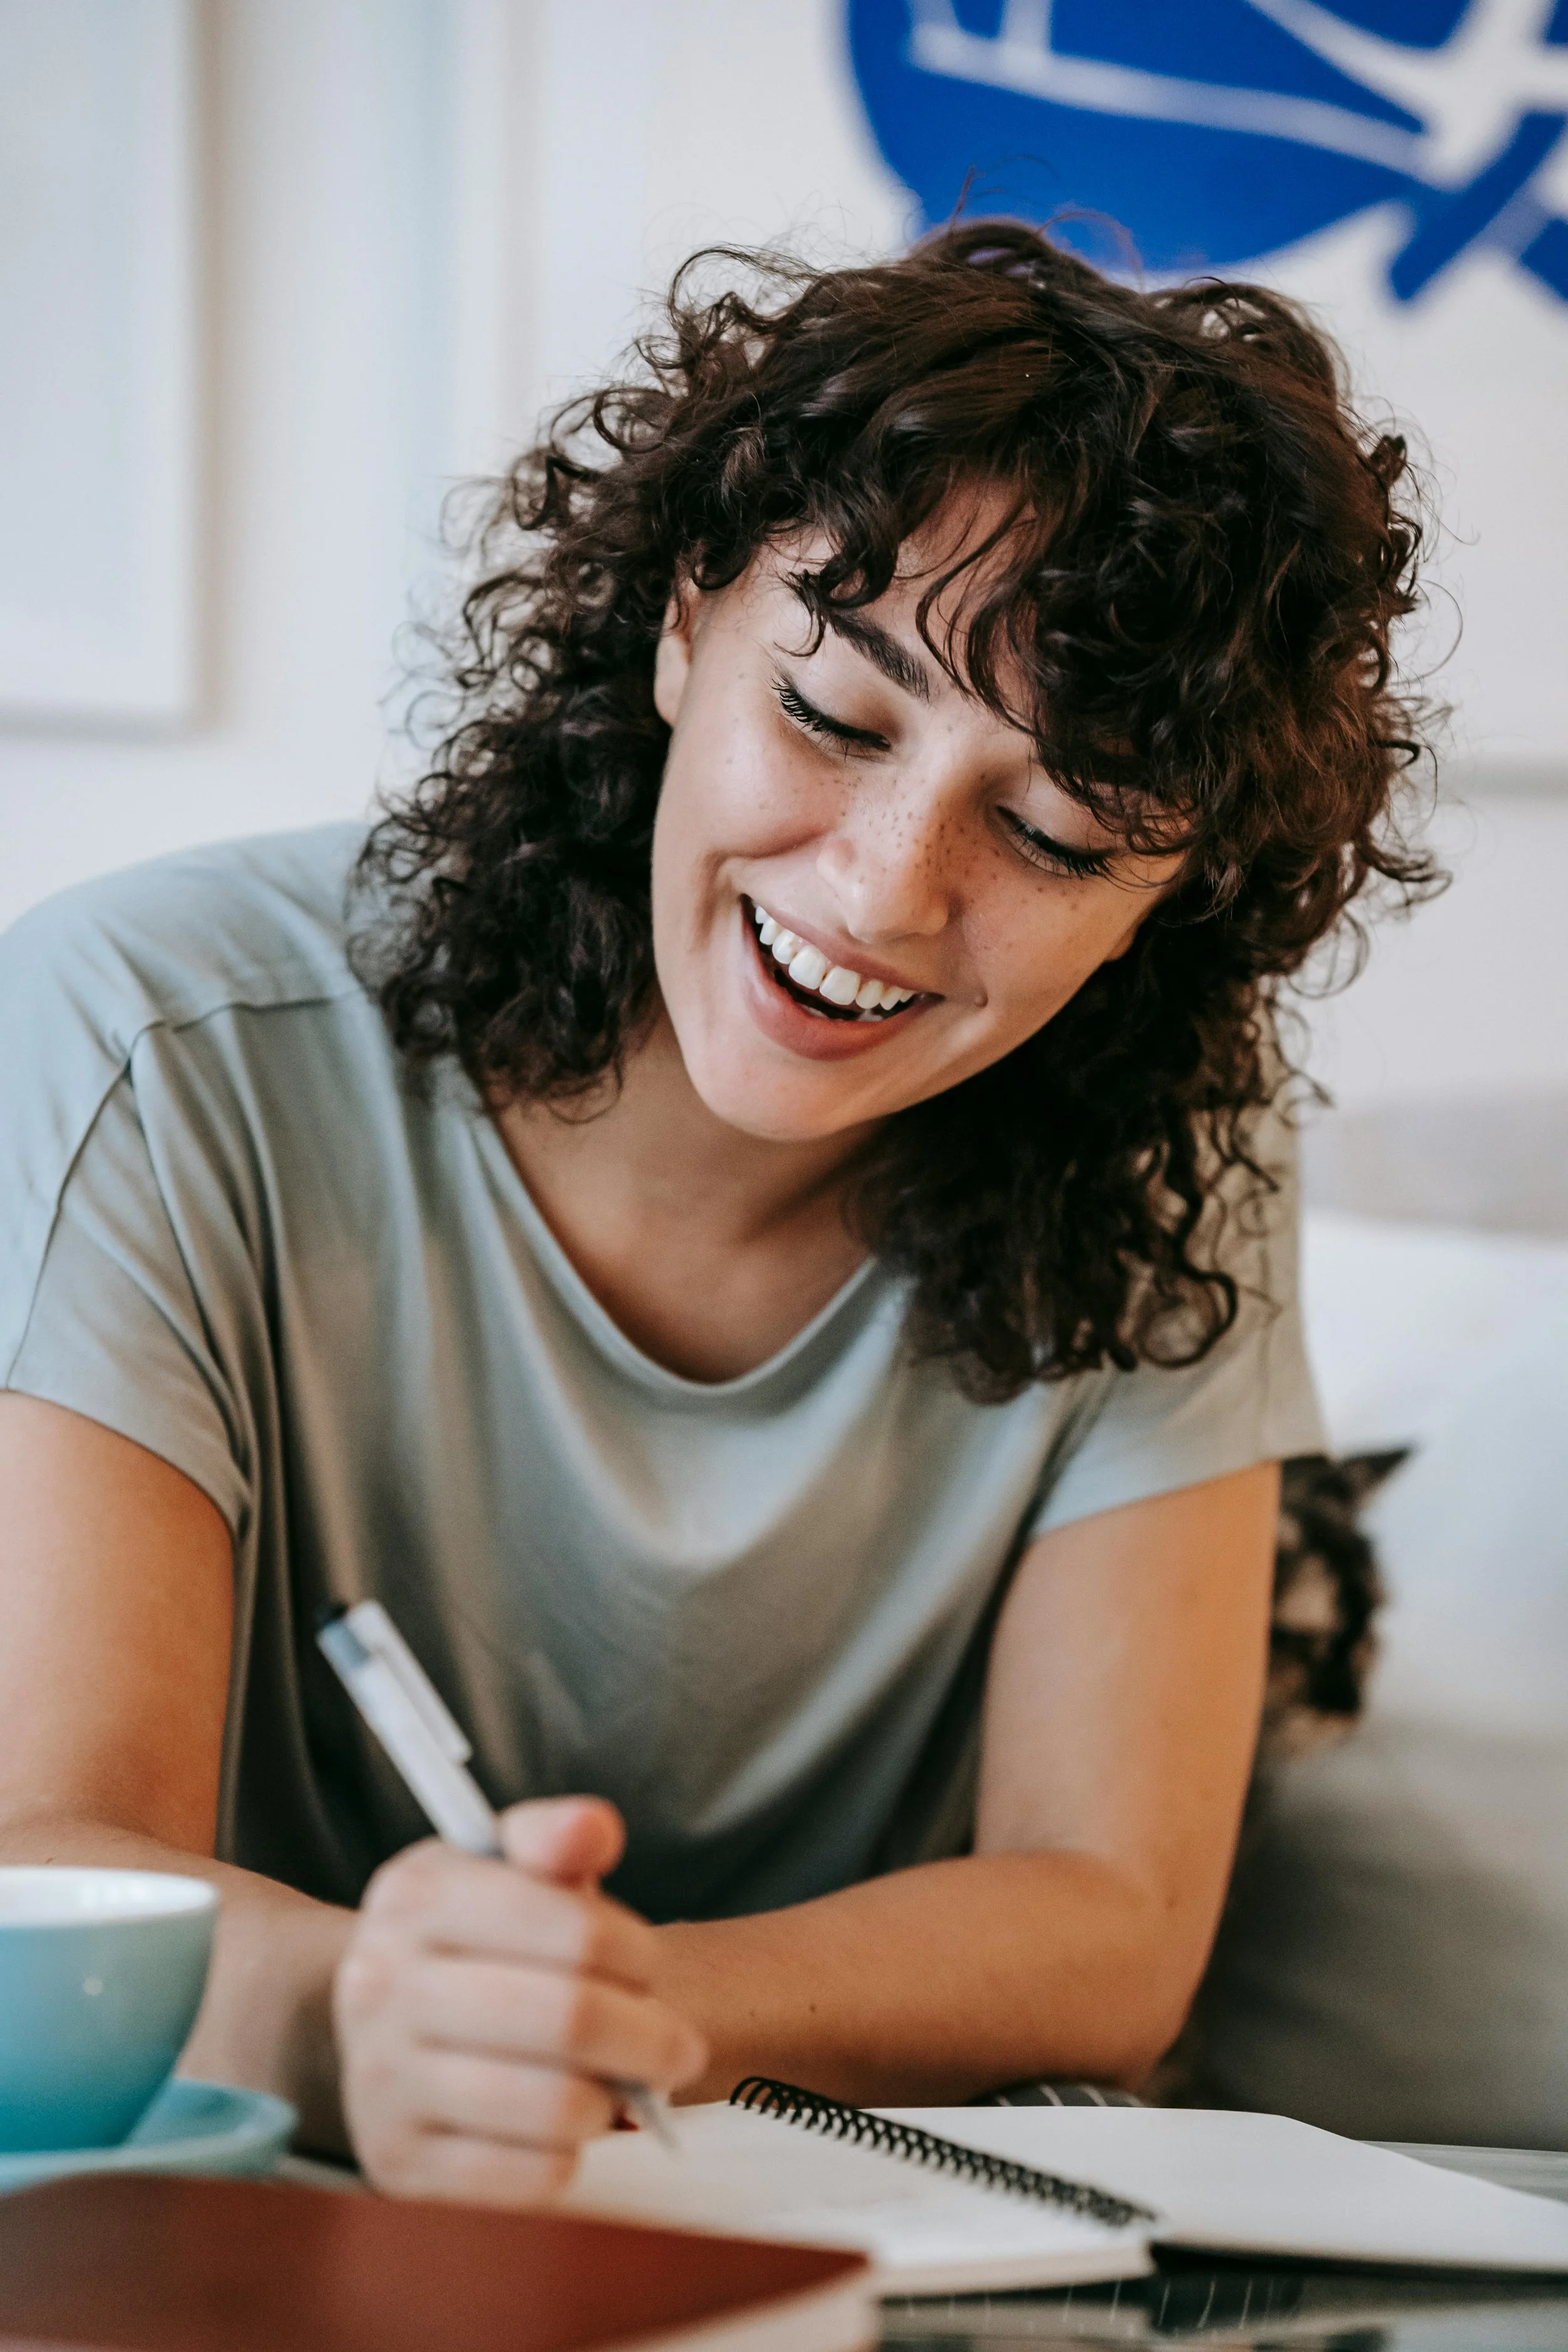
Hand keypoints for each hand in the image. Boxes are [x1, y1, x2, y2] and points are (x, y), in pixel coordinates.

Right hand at [334, 1796, 706, 2203]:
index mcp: (417, 1893)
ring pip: (553, 2107)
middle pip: (569, 2020)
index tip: (651, 1966)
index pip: (573, 1928)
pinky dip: (570, 2156)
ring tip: (618, 2086)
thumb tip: (595, 1827)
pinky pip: (526, 2178)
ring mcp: (379, 2081)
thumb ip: (554, 1838)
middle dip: (650, 2038)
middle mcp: (381, 1984)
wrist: (382, 2020)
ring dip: (611, 2100)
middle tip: (679, 2048)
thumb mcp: (502, 1866)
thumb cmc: (477, 1937)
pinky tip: (567, 2128)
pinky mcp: (397, 2162)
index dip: (636, 1952)